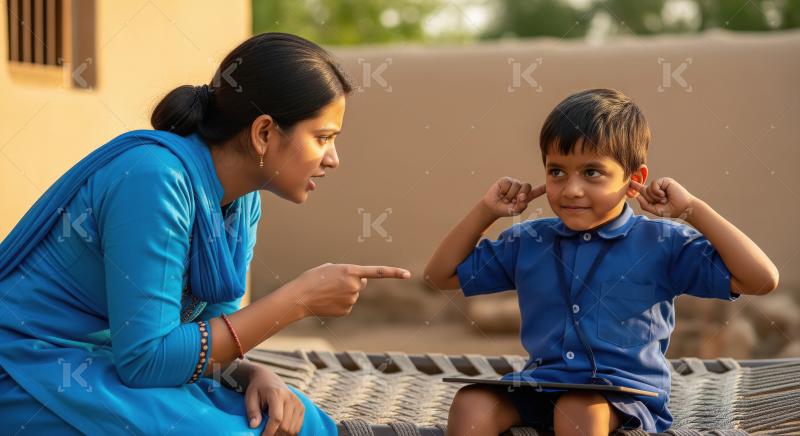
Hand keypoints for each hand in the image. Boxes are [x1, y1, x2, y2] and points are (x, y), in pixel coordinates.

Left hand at [245, 367, 303, 434]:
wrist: (268, 379)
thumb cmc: (257, 389)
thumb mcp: (250, 398)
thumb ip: (252, 412)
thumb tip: (254, 426)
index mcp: (277, 394)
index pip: (277, 418)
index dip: (269, 431)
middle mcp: (290, 398)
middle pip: (286, 426)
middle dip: (274, 434)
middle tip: (265, 433)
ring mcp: (298, 403)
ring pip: (292, 429)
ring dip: (282, 434)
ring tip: (272, 430)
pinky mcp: (301, 408)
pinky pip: (297, 427)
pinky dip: (288, 431)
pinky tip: (279, 428)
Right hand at [294, 263, 411, 316]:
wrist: (300, 296)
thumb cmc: (313, 278)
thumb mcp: (331, 268)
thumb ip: (348, 272)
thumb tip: (359, 283)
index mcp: (351, 271)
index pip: (378, 272)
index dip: (394, 273)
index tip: (408, 275)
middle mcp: (355, 286)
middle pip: (361, 283)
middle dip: (352, 282)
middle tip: (334, 282)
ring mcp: (351, 300)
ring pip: (353, 295)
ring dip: (344, 293)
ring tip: (328, 292)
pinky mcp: (346, 311)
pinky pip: (347, 305)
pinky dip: (339, 303)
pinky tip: (328, 302)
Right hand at [481, 177, 545, 217]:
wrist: (492, 207)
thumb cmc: (505, 210)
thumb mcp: (515, 211)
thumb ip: (521, 206)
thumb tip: (522, 195)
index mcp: (526, 196)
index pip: (537, 191)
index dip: (543, 188)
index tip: (549, 184)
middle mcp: (521, 188)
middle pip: (527, 186)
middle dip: (520, 194)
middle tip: (512, 201)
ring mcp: (514, 183)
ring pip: (516, 186)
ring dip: (509, 195)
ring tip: (505, 198)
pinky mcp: (506, 180)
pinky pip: (508, 183)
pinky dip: (504, 190)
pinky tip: (501, 193)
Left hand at [631, 178, 696, 218]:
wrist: (683, 208)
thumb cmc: (671, 210)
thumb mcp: (655, 210)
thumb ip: (645, 204)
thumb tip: (637, 196)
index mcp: (653, 195)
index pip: (641, 190)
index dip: (635, 186)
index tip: (628, 182)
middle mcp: (656, 189)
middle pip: (643, 191)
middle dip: (650, 198)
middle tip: (662, 201)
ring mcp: (660, 184)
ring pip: (648, 188)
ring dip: (654, 196)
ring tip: (664, 199)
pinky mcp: (665, 181)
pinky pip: (654, 184)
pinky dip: (657, 191)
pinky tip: (664, 194)